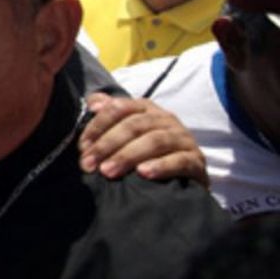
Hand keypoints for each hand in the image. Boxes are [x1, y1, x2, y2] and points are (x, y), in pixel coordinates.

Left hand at [79, 93, 207, 186]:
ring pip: (155, 141)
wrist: (185, 177)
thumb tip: (93, 102)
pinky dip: (161, 166)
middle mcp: (166, 119)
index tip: (82, 147)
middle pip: (134, 125)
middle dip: (107, 144)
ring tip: (108, 171)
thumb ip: (110, 115)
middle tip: (89, 164)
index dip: (98, 126)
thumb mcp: (127, 132)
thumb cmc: (147, 152)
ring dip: (128, 156)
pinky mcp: (197, 161)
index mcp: (146, 109)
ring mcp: (183, 138)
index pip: (119, 108)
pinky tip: (144, 173)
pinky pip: (180, 160)